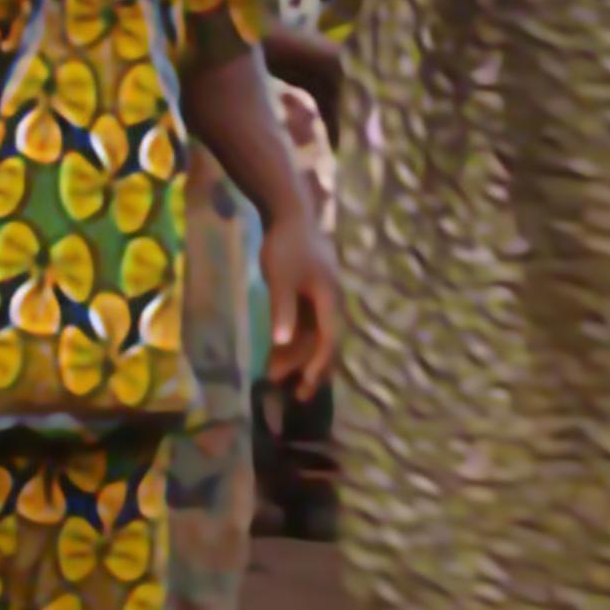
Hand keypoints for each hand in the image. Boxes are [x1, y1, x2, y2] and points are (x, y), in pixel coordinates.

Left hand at [261, 205, 340, 400]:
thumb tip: (282, 342)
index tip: (306, 385)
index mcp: (329, 300)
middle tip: (299, 394)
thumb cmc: (286, 246)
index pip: (327, 340)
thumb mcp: (281, 279)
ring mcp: (321, 298)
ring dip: (299, 356)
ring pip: (314, 335)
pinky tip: (279, 352)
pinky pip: (307, 324)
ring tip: (280, 377)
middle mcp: (330, 302)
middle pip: (325, 342)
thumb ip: (283, 310)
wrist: (289, 214)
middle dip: (312, 369)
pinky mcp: (310, 293)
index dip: (318, 365)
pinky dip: (294, 340)